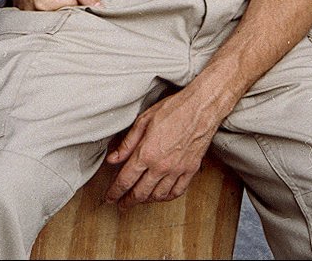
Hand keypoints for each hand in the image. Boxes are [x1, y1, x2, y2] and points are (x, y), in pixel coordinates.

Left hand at [104, 88, 219, 207]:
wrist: (202, 107)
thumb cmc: (174, 109)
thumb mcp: (144, 120)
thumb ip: (128, 143)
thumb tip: (113, 159)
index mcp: (146, 153)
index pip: (125, 180)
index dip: (115, 192)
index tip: (110, 197)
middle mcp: (161, 166)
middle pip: (140, 193)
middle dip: (128, 201)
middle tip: (121, 204)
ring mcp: (177, 170)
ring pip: (158, 195)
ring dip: (146, 200)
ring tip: (140, 199)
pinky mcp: (191, 169)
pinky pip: (177, 191)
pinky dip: (167, 197)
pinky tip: (162, 195)